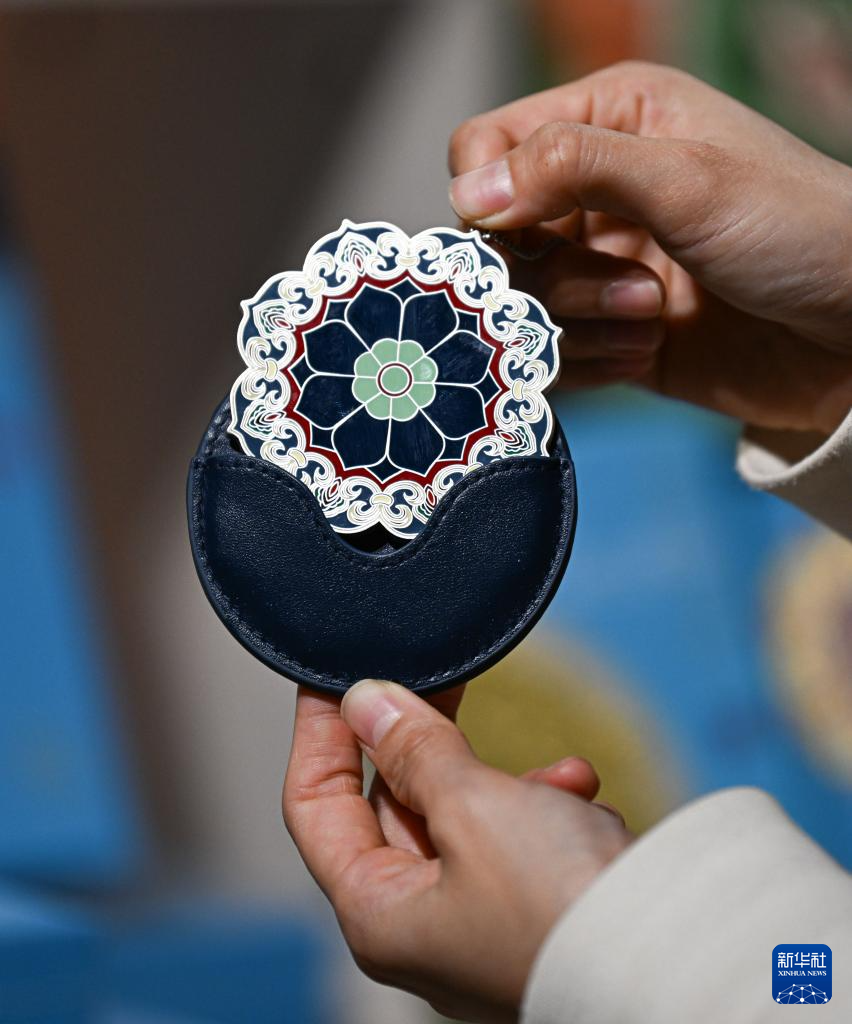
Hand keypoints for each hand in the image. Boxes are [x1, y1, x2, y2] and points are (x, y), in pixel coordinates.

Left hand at [283, 680, 630, 1022]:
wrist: (674, 960)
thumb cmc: (558, 906)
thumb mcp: (472, 806)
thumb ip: (414, 750)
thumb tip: (365, 703)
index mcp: (378, 913)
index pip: (315, 805)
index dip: (320, 734)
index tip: (332, 677)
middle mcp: (420, 925)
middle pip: (392, 806)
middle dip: (422, 743)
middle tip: (440, 678)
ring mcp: (478, 922)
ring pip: (463, 817)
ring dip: (503, 780)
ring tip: (555, 774)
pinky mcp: (533, 912)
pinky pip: (521, 839)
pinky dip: (547, 810)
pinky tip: (582, 797)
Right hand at [448, 61, 851, 435]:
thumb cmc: (797, 231)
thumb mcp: (688, 180)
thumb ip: (572, 168)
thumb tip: (467, 194)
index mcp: (608, 123)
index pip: (486, 148)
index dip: (489, 196)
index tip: (526, 234)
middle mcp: (592, 194)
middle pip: (497, 240)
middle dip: (557, 275)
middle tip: (638, 289)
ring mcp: (597, 268)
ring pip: (522, 304)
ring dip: (583, 321)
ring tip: (655, 317)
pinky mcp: (607, 334)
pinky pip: (552, 355)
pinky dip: (591, 362)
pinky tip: (649, 352)